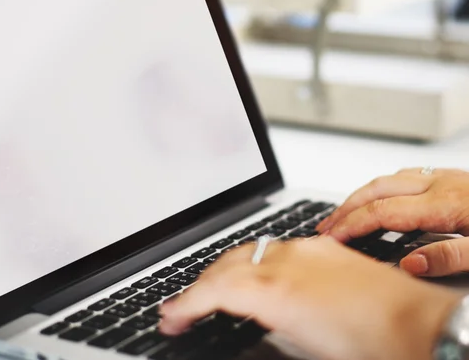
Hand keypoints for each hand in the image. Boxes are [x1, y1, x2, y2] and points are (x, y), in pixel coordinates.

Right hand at [159, 238, 458, 359]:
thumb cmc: (371, 345)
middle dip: (196, 286)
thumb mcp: (302, 344)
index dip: (184, 305)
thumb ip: (263, 322)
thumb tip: (242, 317)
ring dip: (221, 271)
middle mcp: (285, 260)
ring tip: (210, 291)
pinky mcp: (322, 244)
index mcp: (276, 290)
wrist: (419, 323)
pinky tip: (252, 274)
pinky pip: (273, 247)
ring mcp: (305, 247)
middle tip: (182, 307)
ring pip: (246, 250)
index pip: (212, 290)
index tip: (171, 317)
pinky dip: (251, 261)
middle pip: (223, 265)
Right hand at [317, 168, 468, 276]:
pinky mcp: (455, 179)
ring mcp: (447, 178)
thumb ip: (450, 258)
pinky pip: (407, 177)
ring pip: (389, 180)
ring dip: (361, 195)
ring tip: (345, 213)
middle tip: (326, 226)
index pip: (381, 211)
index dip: (351, 224)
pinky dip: (384, 188)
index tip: (332, 238)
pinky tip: (383, 198)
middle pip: (376, 189)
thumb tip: (410, 264)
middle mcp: (441, 185)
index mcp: (445, 203)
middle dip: (346, 208)